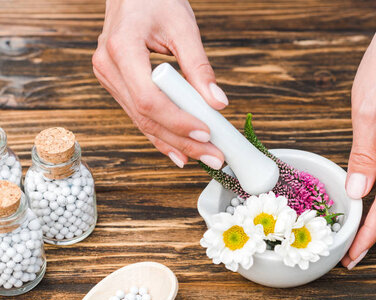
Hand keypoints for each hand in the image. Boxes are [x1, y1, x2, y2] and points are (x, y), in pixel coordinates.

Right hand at [93, 0, 226, 168]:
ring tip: (204, 157)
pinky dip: (162, 134)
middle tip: (214, 157)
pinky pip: (140, 116)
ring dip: (175, 143)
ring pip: (142, 122)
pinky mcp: (118, 85)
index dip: (178, 121)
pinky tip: (181, 152)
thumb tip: (217, 103)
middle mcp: (108, 67)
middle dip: (182, 141)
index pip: (149, 98)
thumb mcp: (183, 27)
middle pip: (146, 117)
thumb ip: (199, 67)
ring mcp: (110, 78)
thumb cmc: (154, 0)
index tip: (206, 133)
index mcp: (121, 48)